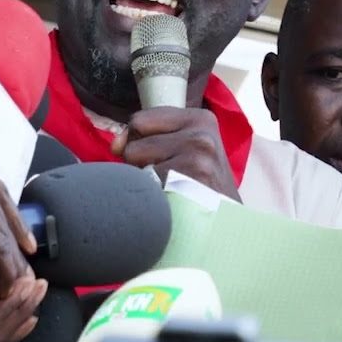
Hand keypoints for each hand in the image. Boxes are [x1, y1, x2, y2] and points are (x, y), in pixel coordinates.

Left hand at [111, 107, 240, 201]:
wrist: (225, 222)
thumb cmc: (201, 185)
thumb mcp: (187, 148)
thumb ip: (149, 137)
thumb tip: (116, 144)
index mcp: (200, 119)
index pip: (140, 120)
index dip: (138, 140)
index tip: (155, 156)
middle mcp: (201, 134)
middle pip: (134, 139)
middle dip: (139, 158)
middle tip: (166, 175)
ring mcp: (196, 157)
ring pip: (133, 158)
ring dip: (143, 177)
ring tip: (168, 187)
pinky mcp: (187, 181)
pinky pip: (142, 182)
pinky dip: (148, 194)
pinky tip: (169, 199)